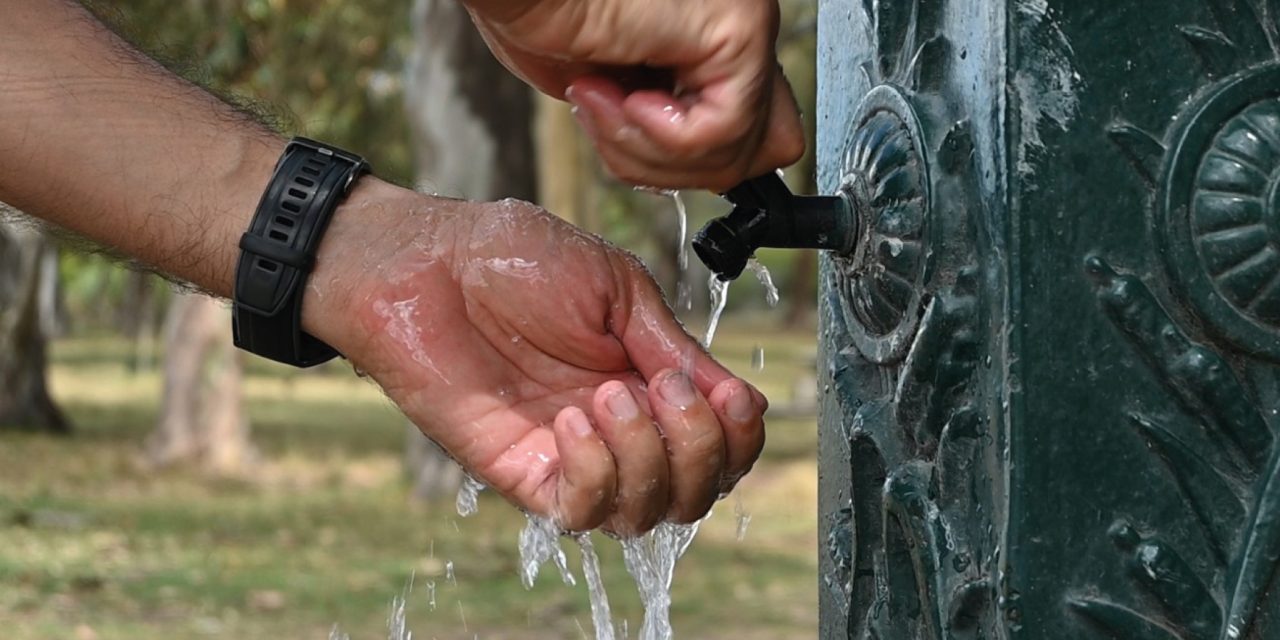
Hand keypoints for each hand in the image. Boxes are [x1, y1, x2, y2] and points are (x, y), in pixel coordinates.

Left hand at [313, 182, 766, 534]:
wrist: (428, 263)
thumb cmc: (515, 259)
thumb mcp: (618, 288)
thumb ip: (670, 347)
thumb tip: (737, 397)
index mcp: (649, 382)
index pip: (721, 445)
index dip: (740, 435)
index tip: (730, 396)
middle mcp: (618, 430)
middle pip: (694, 493)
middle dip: (702, 449)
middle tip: (667, 388)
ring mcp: (571, 455)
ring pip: (645, 513)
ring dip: (647, 457)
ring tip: (606, 393)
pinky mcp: (520, 473)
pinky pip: (580, 512)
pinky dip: (595, 472)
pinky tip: (572, 419)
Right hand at [462, 0, 804, 190]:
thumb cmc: (539, 10)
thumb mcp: (612, 91)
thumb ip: (668, 122)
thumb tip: (703, 162)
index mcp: (717, 33)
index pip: (759, 128)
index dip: (689, 155)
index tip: (623, 125)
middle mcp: (743, 21)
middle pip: (763, 151)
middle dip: (676, 166)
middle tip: (611, 119)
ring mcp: (749, 22)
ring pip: (734, 157)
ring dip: (645, 151)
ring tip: (598, 98)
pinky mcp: (741, 31)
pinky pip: (719, 136)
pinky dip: (653, 138)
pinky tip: (613, 93)